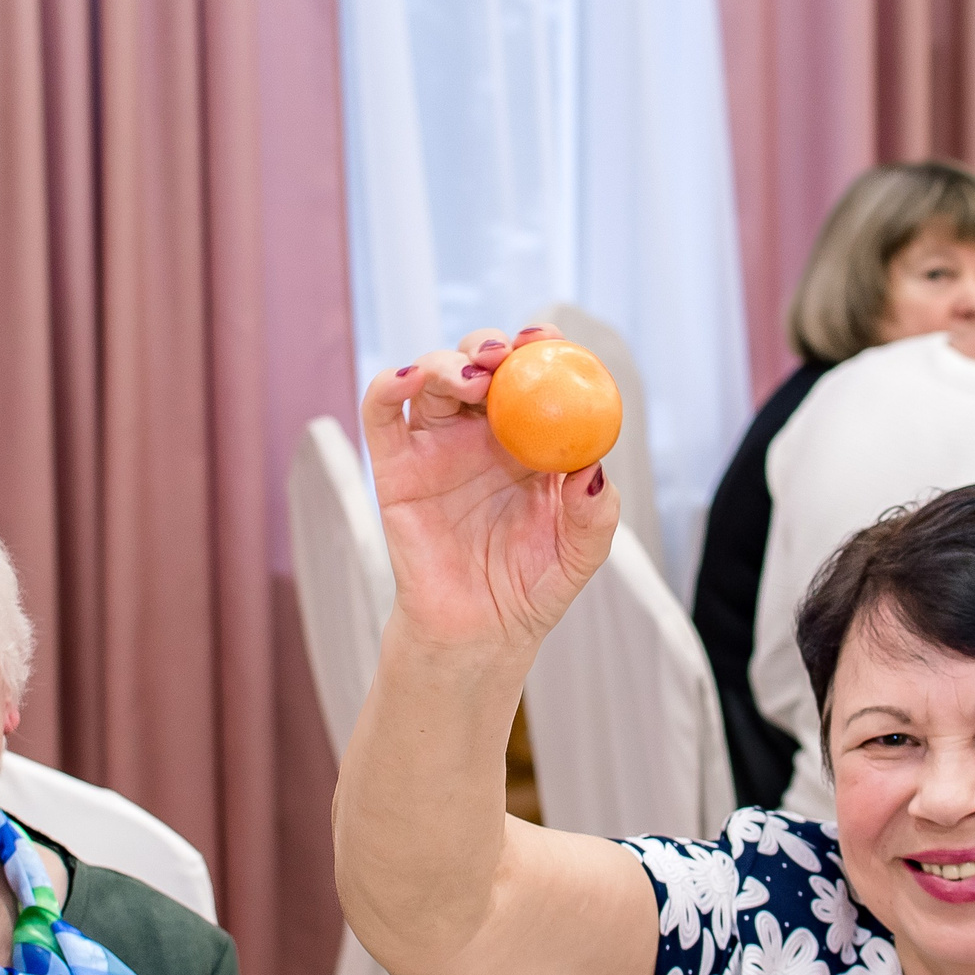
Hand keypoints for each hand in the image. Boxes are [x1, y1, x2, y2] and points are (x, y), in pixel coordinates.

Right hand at [359, 327, 616, 658]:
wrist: (479, 633)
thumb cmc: (532, 587)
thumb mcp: (581, 553)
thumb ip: (593, 512)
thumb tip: (591, 468)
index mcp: (530, 437)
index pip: (533, 373)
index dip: (540, 347)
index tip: (549, 342)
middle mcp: (481, 432)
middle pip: (479, 361)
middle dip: (490, 345)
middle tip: (505, 357)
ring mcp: (435, 445)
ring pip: (431, 377)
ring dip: (447, 361)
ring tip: (471, 379)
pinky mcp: (394, 466)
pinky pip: (381, 414)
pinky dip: (388, 385)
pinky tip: (407, 379)